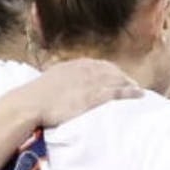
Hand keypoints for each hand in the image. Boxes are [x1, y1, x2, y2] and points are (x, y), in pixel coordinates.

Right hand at [16, 59, 143, 127]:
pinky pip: (117, 92)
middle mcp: (84, 70)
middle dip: (123, 77)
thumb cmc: (34, 98)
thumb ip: (59, 82)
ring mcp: (89, 82)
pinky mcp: (93, 96)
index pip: (98, 65)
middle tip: (132, 84)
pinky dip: (130, 92)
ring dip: (130, 84)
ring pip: (117, 80)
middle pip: (110, 71)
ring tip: (139, 91)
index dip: (110, 71)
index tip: (118, 76)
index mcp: (73, 66)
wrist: (29, 104)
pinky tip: (139, 95)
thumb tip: (59, 88)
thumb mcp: (48, 83)